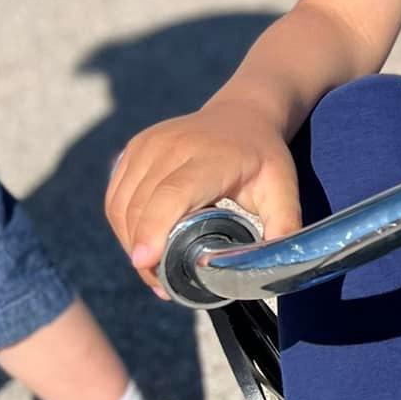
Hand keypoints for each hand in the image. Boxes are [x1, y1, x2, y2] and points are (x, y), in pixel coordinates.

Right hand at [105, 100, 301, 297]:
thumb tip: (276, 267)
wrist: (243, 113)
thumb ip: (284, 225)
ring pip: (122, 204)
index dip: (154, 229)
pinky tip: (140, 244)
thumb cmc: (264, 156)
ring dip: (130, 242)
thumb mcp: (283, 188)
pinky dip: (122, 225)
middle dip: (145, 253)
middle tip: (162, 286)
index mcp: (211, 157)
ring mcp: (148, 144)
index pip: (173, 195)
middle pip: (142, 206)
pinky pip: (116, 195)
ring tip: (152, 270)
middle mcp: (173, 146)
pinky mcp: (134, 148)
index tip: (144, 261)